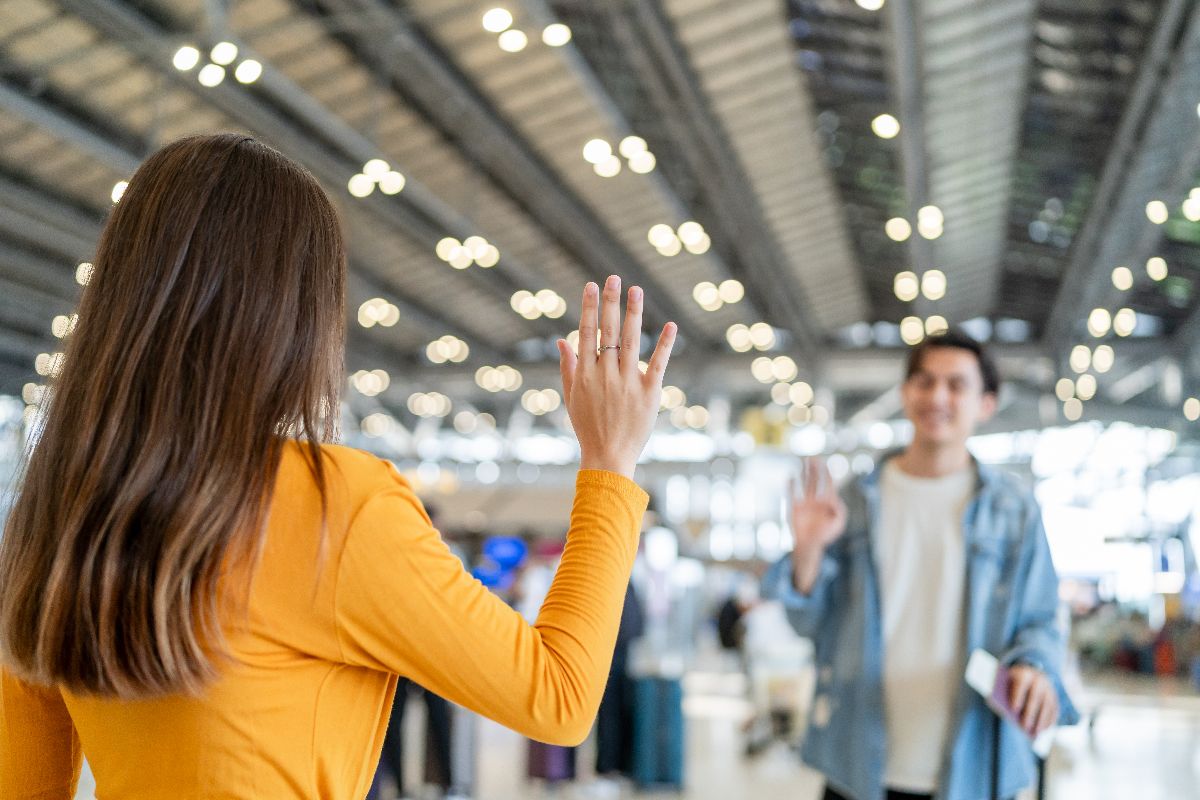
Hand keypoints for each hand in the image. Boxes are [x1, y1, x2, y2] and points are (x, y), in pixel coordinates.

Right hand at [558, 276, 676, 478]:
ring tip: (636, 290)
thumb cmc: (588, 427)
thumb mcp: (572, 397)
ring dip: (633, 313)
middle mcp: (605, 374)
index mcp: (586, 374)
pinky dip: (664, 344)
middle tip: (614, 278)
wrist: (608, 456)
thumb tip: (562, 340)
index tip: (593, 286)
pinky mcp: (649, 393)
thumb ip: (568, 367)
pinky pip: (657, 364)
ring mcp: (627, 382)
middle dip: (610, 302)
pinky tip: (670, 324)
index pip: (587, 333)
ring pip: (630, 341)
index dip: (590, 308)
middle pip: (608, 331)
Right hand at [789, 457, 846, 592]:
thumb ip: (840, 510)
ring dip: (804, 473)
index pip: (827, 484)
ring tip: (803, 461)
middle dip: (815, 469)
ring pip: (804, 483)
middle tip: (813, 458)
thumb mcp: (838, 523)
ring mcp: (804, 502)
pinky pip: (792, 494)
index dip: (827, 474)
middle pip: (815, 480)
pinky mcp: (794, 507)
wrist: (810, 544)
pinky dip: (791, 486)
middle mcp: (814, 499)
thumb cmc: (825, 534)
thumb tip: (833, 498)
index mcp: (826, 501)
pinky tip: (791, 477)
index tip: (825, 465)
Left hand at [1008, 665, 1058, 736]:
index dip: (1018, 695)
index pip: (1021, 683)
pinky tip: (1044, 729)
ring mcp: (1049, 688)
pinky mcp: (1054, 697)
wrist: (1029, 675)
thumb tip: (1009, 713)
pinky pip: (1054, 709)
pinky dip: (1050, 720)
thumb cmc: (1012, 684)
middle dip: (1030, 712)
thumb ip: (1005, 694)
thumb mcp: (1006, 685)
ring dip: (1042, 719)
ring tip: (1036, 732)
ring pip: (1047, 705)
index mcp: (1024, 674)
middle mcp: (1039, 680)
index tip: (1014, 709)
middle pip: (1035, 696)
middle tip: (1024, 726)